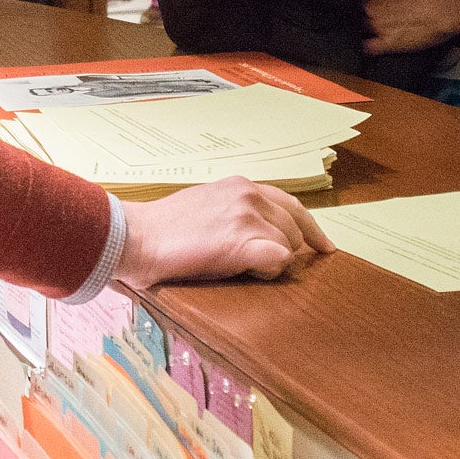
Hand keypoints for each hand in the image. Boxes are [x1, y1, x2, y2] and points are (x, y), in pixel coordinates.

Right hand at [116, 176, 333, 284]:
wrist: (136, 237)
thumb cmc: (163, 230)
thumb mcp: (206, 206)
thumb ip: (236, 212)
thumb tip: (260, 233)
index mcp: (242, 186)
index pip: (293, 206)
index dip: (311, 230)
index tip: (323, 247)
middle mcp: (250, 195)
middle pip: (295, 230)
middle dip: (283, 251)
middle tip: (255, 266)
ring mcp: (248, 216)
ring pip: (288, 247)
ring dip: (271, 263)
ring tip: (239, 268)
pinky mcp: (243, 241)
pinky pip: (279, 261)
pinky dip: (268, 272)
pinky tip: (245, 273)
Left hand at [362, 0, 459, 53]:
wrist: (454, 3)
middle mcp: (371, 6)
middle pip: (363, 8)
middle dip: (372, 8)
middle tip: (386, 7)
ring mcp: (378, 27)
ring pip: (364, 26)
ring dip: (370, 25)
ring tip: (385, 24)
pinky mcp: (389, 44)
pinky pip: (369, 47)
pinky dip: (370, 45)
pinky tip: (375, 42)